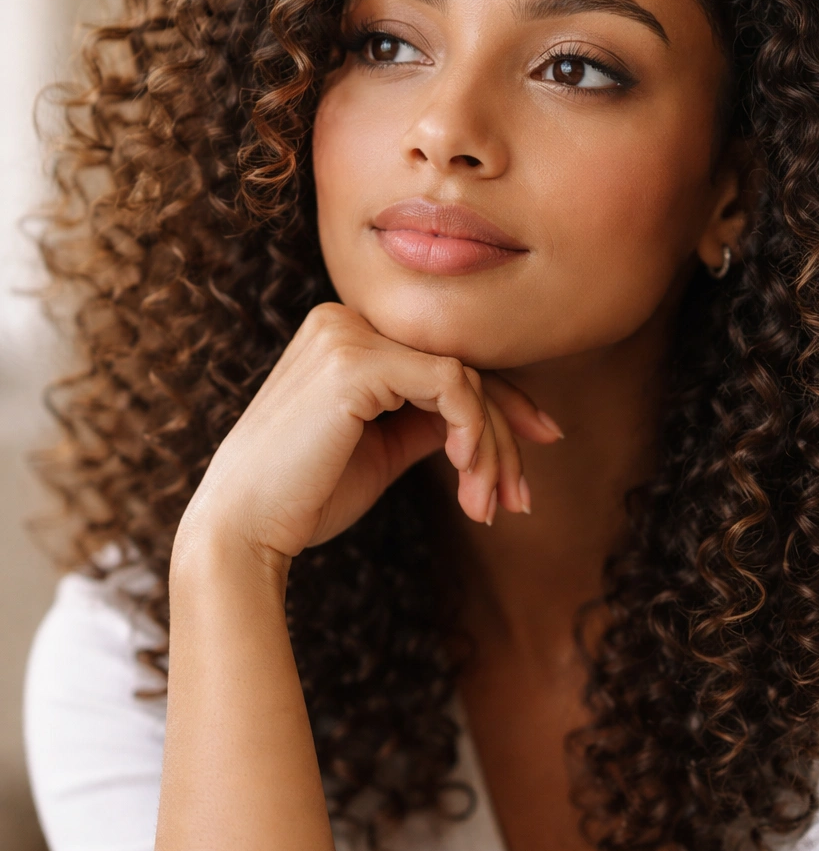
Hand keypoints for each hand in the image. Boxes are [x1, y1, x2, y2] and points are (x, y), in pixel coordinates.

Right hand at [174, 302, 561, 569]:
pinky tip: (470, 474)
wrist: (242, 532)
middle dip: (503, 435)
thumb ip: (427, 419)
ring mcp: (346, 334)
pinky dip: (472, 432)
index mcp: (343, 334)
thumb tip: (485, 415)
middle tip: (521, 497)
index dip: (501, 401)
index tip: (545, 439)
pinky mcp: (355, 362)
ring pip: (463, 378)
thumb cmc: (305, 498)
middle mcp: (343, 319)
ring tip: (490, 504)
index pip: (443, 358)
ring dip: (490, 447)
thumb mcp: (382, 449)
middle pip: (460, 366)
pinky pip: (450, 385)